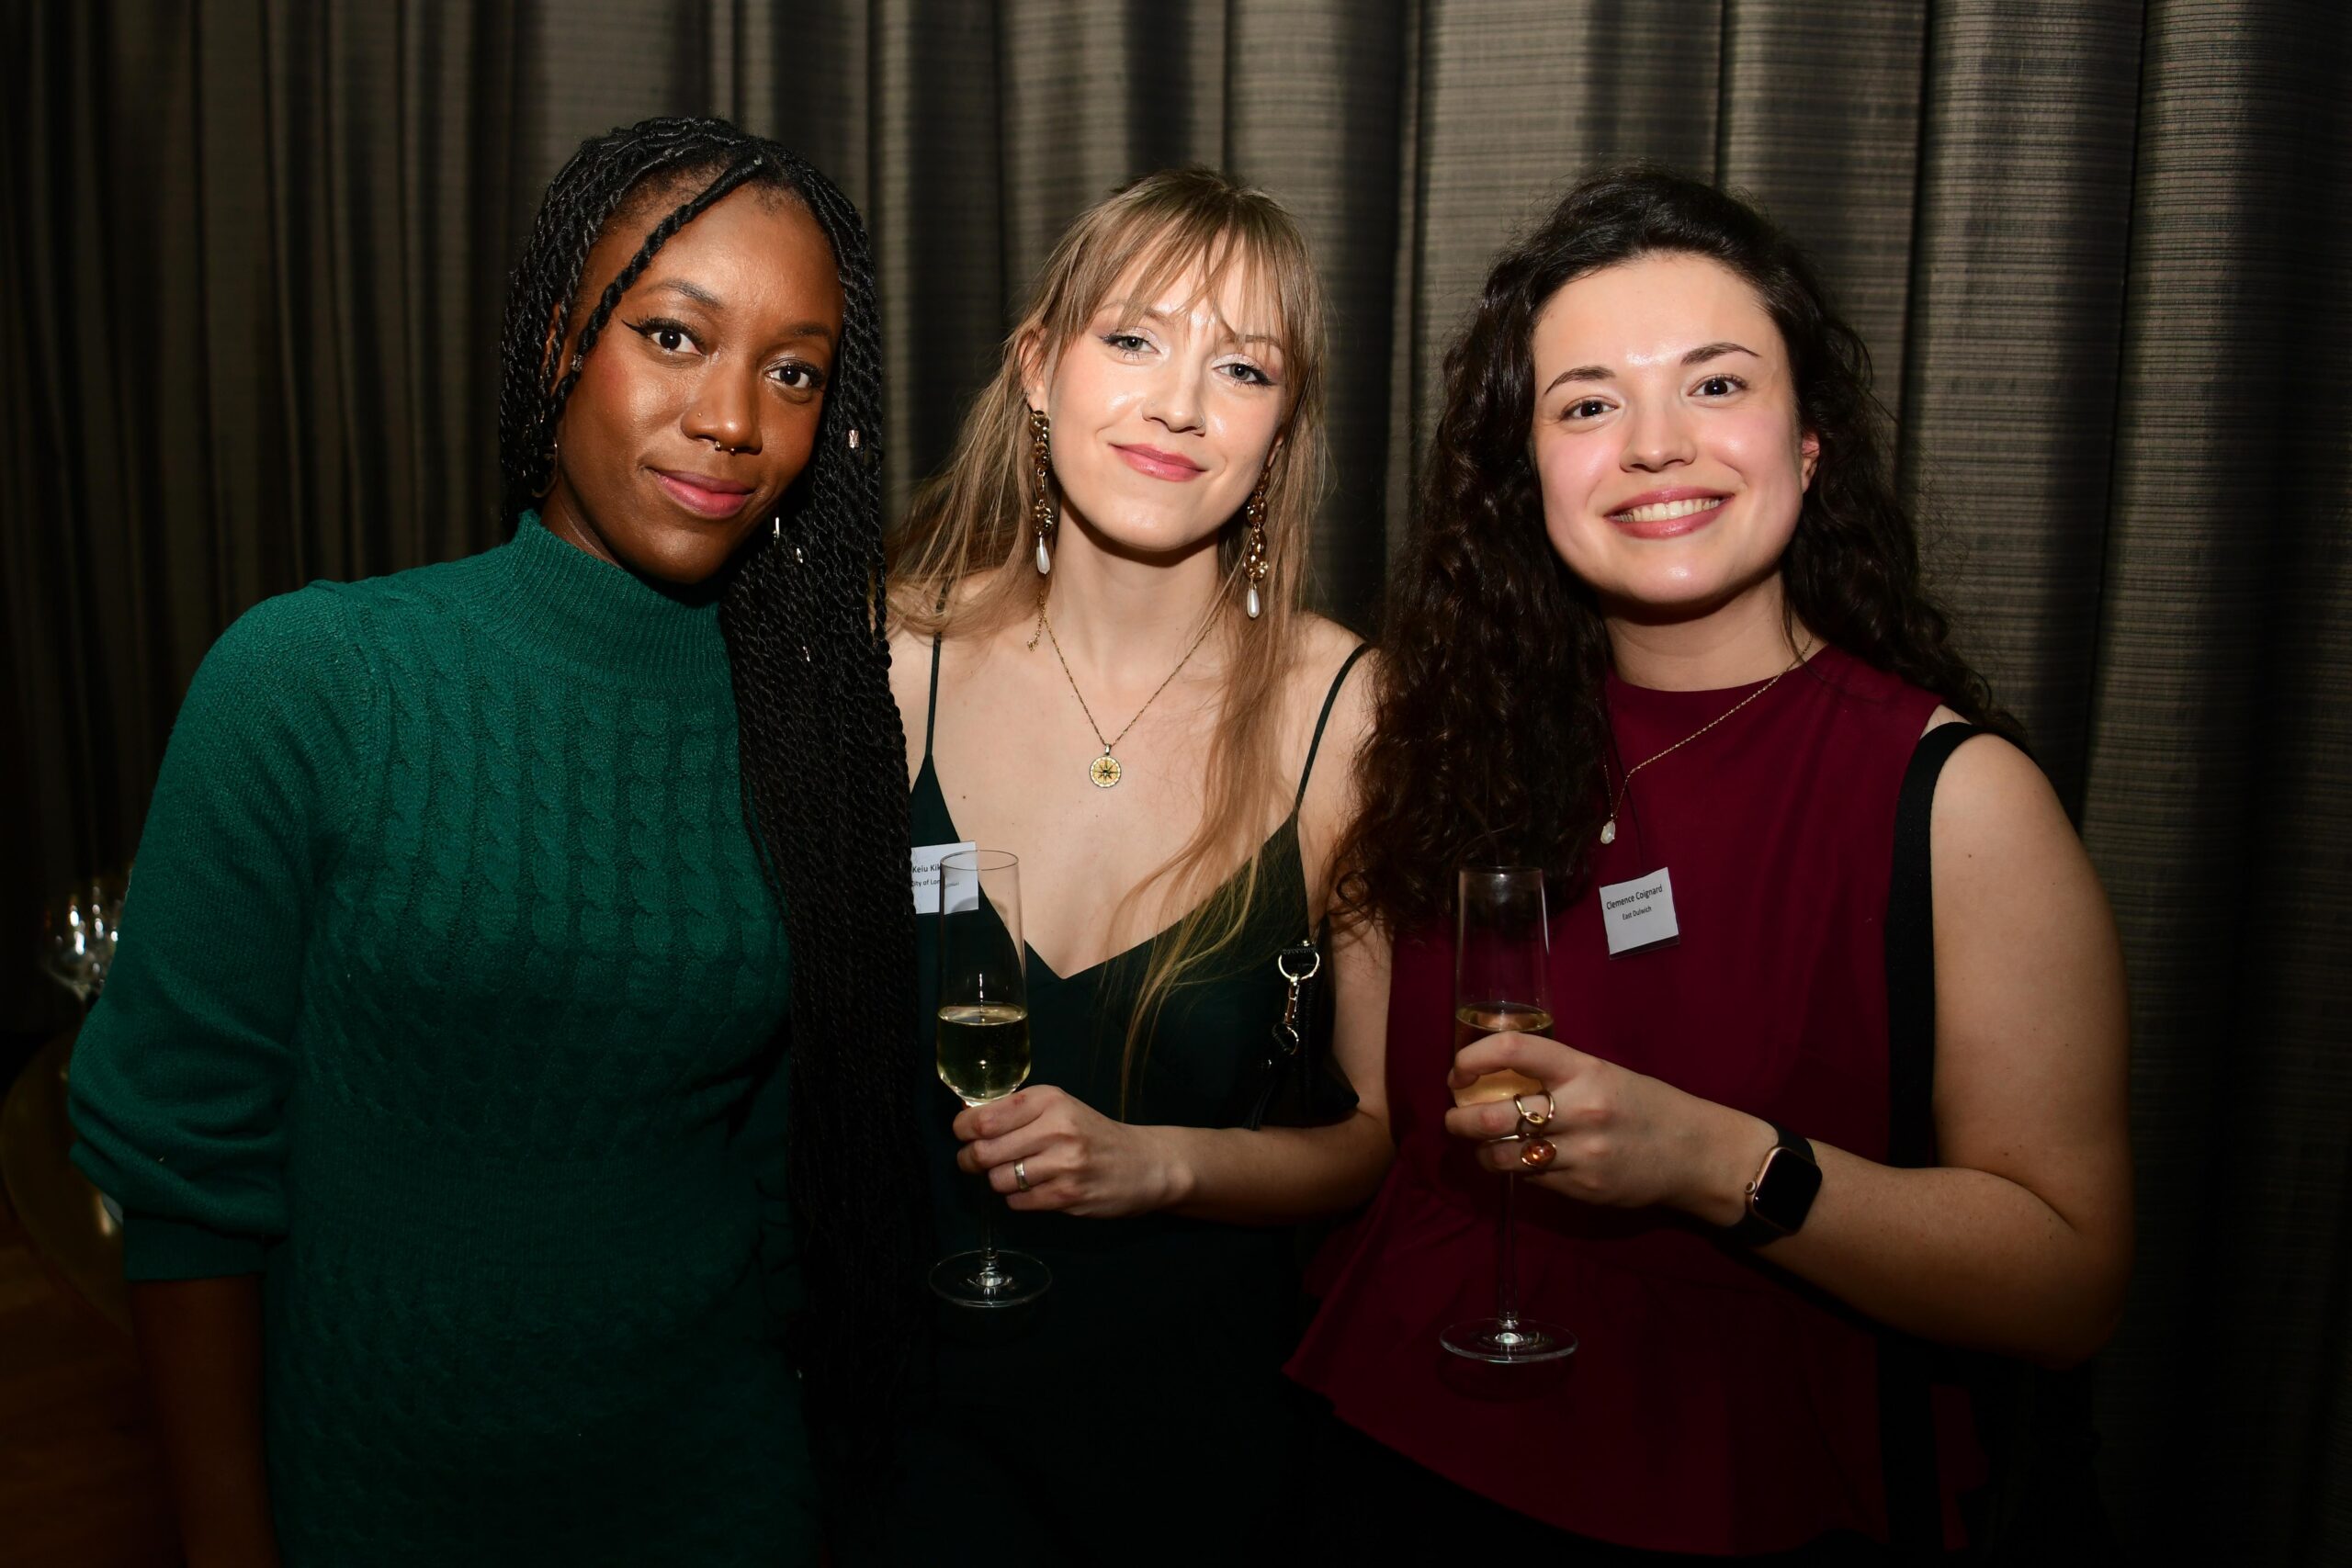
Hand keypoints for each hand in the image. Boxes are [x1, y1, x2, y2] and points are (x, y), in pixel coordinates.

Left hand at [953, 1085, 1186, 1217]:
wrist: (1144, 1164)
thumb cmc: (1093, 1134)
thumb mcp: (1060, 1108)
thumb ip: (1017, 1112)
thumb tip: (966, 1120)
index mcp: (1049, 1100)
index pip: (984, 1117)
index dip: (963, 1129)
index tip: (963, 1134)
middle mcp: (1056, 1128)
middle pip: (984, 1151)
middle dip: (972, 1160)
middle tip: (976, 1161)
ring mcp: (1063, 1164)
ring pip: (998, 1180)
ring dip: (999, 1181)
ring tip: (1015, 1175)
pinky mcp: (1067, 1196)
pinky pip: (1017, 1202)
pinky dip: (1018, 1199)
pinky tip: (1035, 1190)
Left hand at [1443, 1031, 1768, 1224]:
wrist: (1694, 1153)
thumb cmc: (1645, 1105)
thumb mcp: (1604, 1073)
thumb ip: (1555, 1073)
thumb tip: (1494, 1074)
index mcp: (1584, 1070)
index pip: (1515, 1051)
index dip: (1474, 1059)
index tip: (1458, 1072)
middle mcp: (1580, 1109)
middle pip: (1493, 1116)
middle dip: (1460, 1120)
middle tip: (1454, 1118)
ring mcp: (1581, 1153)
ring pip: (1504, 1156)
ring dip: (1482, 1152)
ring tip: (1482, 1146)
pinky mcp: (1582, 1187)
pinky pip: (1531, 1179)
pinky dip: (1516, 1171)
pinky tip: (1521, 1162)